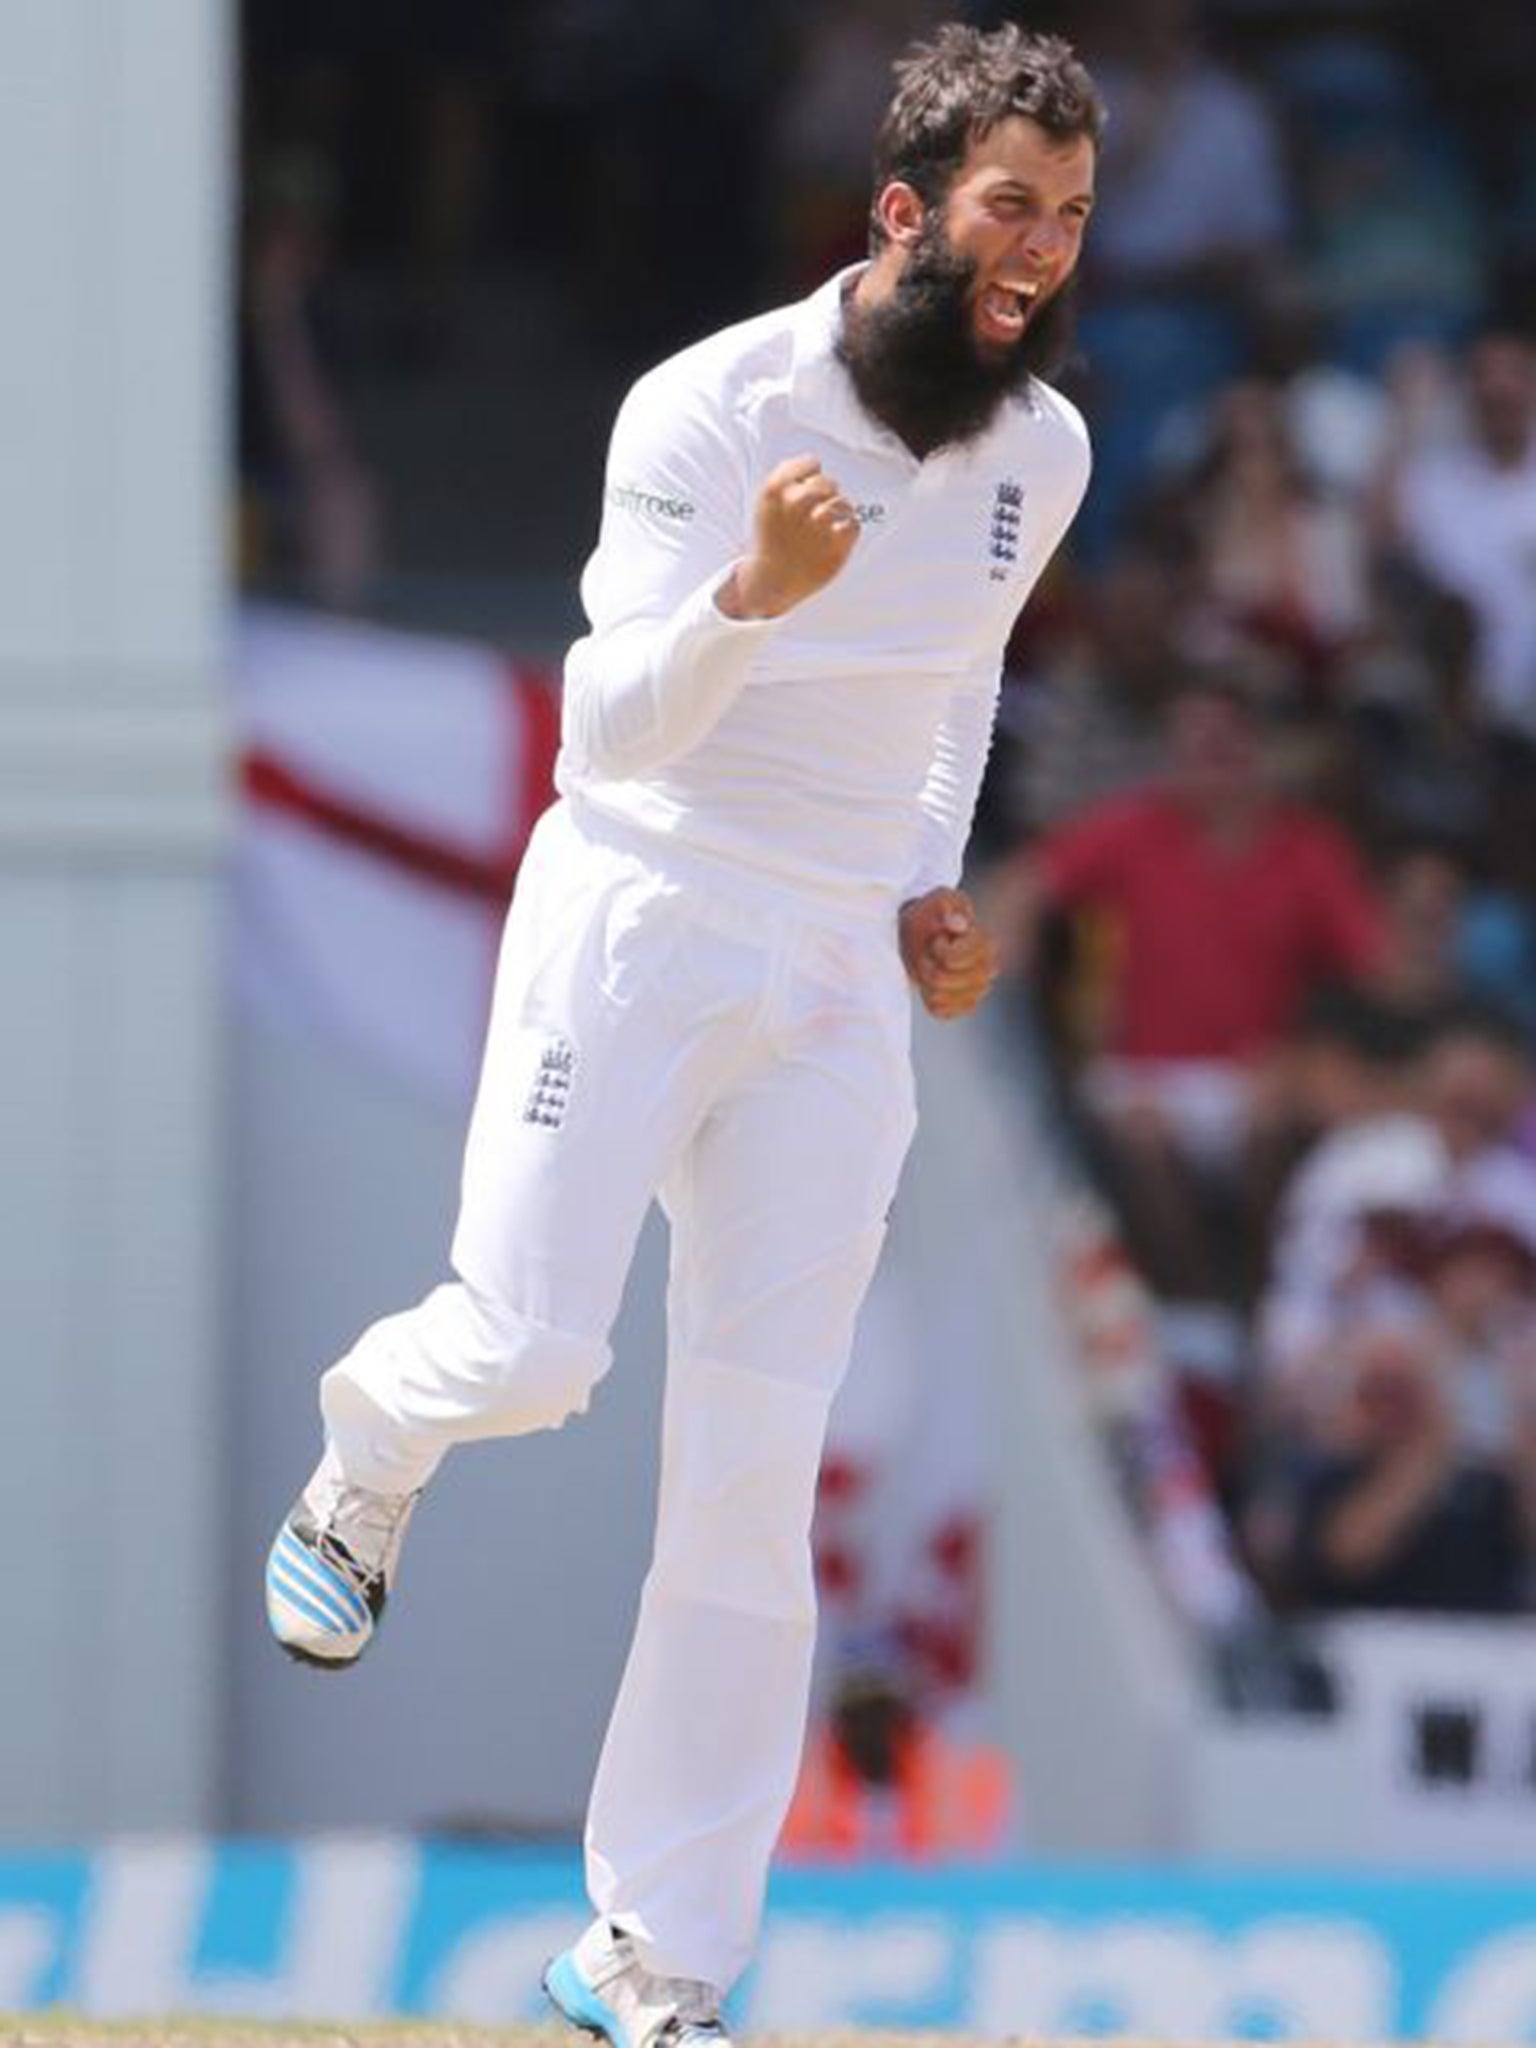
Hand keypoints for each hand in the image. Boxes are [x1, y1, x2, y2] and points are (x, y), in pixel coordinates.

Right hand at [718, 457, 859, 618]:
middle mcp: (795, 504)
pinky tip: (835, 537)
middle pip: (829, 482)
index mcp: (775, 490)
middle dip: (828, 493)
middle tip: (818, 510)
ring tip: (828, 524)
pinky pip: (853, 525)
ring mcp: (815, 527)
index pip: (811, 463)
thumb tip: (816, 463)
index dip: (812, 475)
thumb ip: (788, 476)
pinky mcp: (833, 548)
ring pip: (842, 503)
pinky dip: (848, 530)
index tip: (804, 489)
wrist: (771, 580)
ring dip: (839, 512)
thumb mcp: (766, 501)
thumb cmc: (773, 536)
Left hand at [899, 888, 999, 1020]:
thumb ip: (946, 906)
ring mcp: (980, 990)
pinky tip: (932, 985)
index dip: (936, 949)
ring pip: (939, 997)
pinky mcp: (967, 1005)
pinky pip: (941, 1012)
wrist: (927, 931)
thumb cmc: (932, 913)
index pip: (951, 959)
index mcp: (987, 942)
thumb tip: (957, 924)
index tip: (937, 937)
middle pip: (940, 979)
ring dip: (924, 982)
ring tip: (929, 966)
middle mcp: (989, 969)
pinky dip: (930, 999)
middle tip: (928, 952)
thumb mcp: (936, 900)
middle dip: (925, 965)